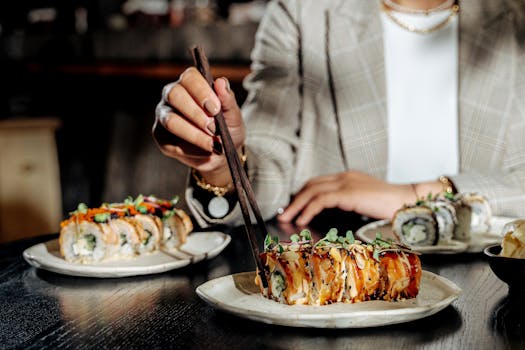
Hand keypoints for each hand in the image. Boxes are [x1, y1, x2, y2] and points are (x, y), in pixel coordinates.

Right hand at [153, 67, 244, 184]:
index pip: (189, 77)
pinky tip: (205, 151)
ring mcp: (164, 115)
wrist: (222, 153)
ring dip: (194, 135)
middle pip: (174, 95)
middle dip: (196, 114)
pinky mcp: (160, 136)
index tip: (215, 109)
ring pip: (171, 121)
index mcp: (190, 84)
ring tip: (213, 143)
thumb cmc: (227, 128)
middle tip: (214, 128)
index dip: (201, 92)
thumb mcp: (233, 115)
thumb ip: (228, 99)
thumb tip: (221, 82)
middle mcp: (172, 95)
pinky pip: (171, 143)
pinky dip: (192, 150)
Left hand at [277, 170, 416, 225]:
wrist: (409, 203)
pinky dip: (308, 209)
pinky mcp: (348, 193)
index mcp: (348, 178)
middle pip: (311, 185)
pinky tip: (302, 220)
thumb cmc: (392, 208)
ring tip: (287, 218)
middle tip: (284, 213)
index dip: (303, 195)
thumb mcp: (365, 204)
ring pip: (312, 191)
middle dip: (295, 199)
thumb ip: (349, 205)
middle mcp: (345, 177)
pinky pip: (320, 200)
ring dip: (296, 205)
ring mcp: (346, 183)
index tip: (293, 208)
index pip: (318, 183)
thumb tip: (332, 218)